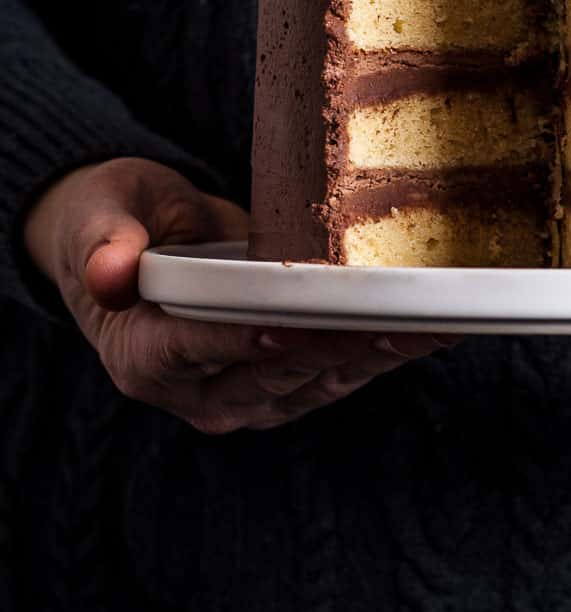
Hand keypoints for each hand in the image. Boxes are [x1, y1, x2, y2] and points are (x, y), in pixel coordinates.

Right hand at [23, 156, 454, 433]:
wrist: (135, 245)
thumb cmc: (114, 222)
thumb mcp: (97, 215)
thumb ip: (103, 241)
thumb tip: (108, 272)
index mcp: (141, 358)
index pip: (196, 352)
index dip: (242, 343)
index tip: (285, 326)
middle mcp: (196, 393)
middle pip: (274, 372)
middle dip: (335, 345)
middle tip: (392, 317)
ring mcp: (246, 396)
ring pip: (319, 380)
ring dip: (376, 355)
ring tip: (431, 324)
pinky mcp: (287, 384)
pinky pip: (339, 373)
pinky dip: (383, 352)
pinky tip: (429, 327)